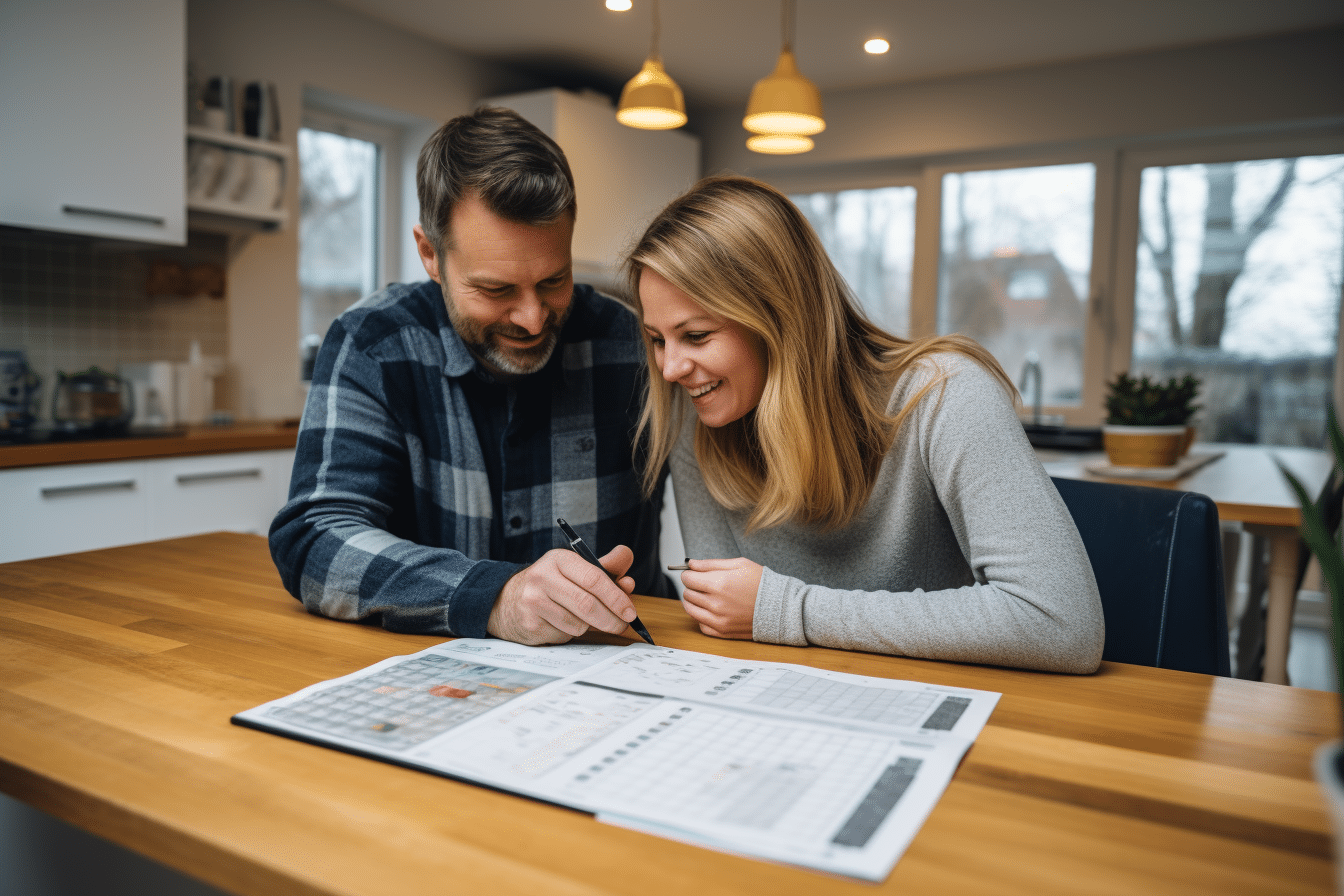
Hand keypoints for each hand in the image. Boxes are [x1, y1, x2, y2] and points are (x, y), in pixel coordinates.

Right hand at [487, 546, 637, 644]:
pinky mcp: (529, 623)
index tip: (630, 612)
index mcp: (559, 559)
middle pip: (586, 604)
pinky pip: (564, 634)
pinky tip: (563, 624)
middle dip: (610, 619)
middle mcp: (543, 576)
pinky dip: (571, 633)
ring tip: (585, 619)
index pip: (594, 578)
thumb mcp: (576, 570)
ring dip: (590, 627)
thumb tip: (629, 581)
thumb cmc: (551, 585)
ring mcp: (533, 600)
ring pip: (577, 623)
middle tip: (622, 625)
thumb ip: (606, 571)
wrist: (507, 600)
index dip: (616, 597)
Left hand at [678, 557, 761, 639]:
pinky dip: (703, 618)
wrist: (780, 607)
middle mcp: (716, 603)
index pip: (687, 578)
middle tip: (705, 584)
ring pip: (690, 609)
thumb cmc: (762, 583)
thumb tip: (691, 564)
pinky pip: (700, 625)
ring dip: (694, 601)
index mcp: (719, 583)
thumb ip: (711, 564)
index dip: (690, 574)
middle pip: (688, 593)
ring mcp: (718, 619)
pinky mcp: (722, 631)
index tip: (695, 574)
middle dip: (693, 586)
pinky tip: (713, 611)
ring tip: (708, 597)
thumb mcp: (739, 564)